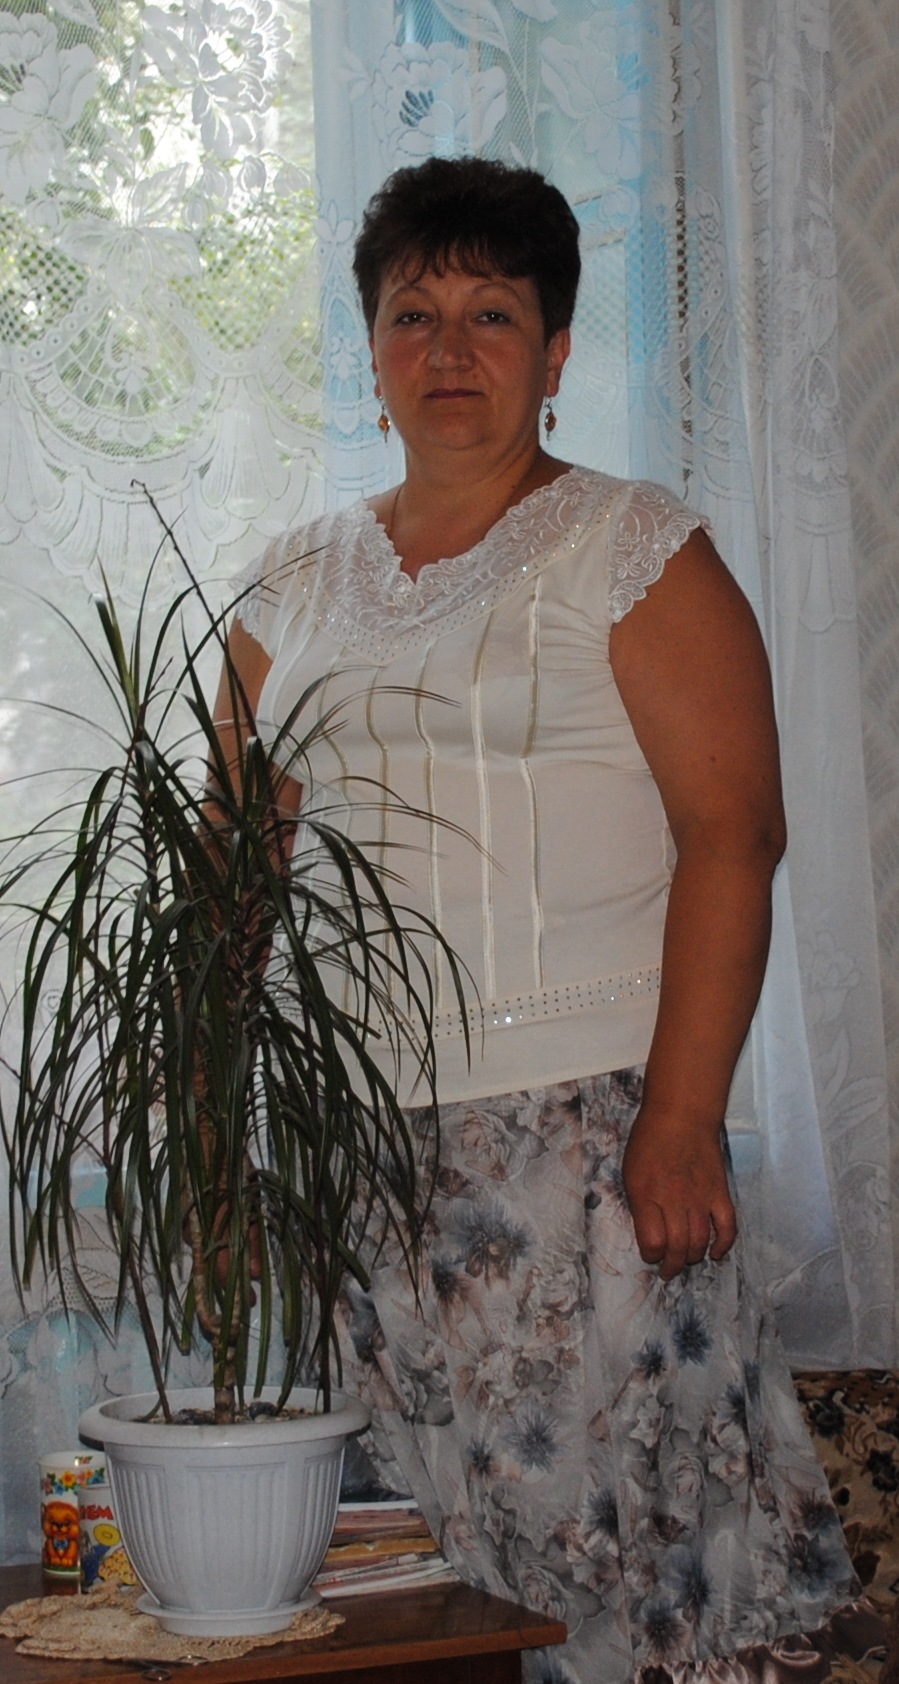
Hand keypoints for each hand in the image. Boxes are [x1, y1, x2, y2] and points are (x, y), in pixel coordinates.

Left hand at [620, 1105, 736, 1279]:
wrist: (682, 1115)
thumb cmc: (649, 1141)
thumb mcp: (630, 1172)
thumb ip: (638, 1204)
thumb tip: (648, 1232)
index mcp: (646, 1195)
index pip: (652, 1243)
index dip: (650, 1255)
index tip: (649, 1254)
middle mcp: (674, 1201)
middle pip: (677, 1248)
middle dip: (671, 1266)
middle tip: (668, 1271)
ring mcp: (700, 1198)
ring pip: (700, 1242)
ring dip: (692, 1257)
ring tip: (685, 1260)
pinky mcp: (720, 1193)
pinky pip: (727, 1227)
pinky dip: (724, 1244)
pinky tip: (716, 1253)